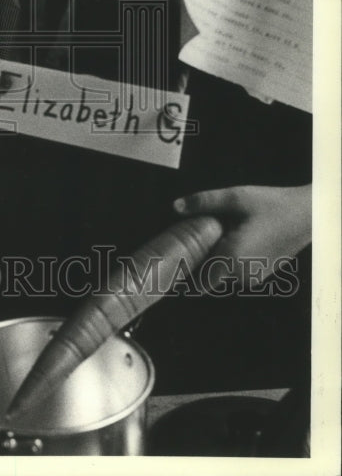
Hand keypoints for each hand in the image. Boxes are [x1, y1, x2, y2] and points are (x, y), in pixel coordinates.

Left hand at [173, 184, 310, 290]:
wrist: (308, 214)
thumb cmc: (271, 205)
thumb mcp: (235, 197)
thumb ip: (203, 202)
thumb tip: (174, 206)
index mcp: (232, 259)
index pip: (198, 282)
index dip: (183, 274)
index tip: (172, 262)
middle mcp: (242, 275)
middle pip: (208, 277)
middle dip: (198, 261)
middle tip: (189, 239)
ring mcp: (254, 277)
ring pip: (222, 273)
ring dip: (214, 258)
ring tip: (214, 233)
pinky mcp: (263, 273)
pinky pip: (236, 270)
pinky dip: (229, 258)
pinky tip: (231, 236)